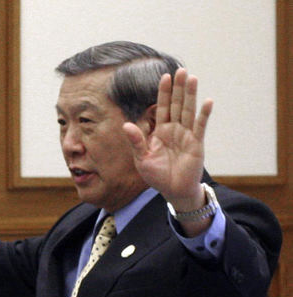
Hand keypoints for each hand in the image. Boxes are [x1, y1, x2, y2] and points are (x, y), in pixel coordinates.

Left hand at [123, 68, 212, 214]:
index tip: (165, 76)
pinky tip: (208, 101)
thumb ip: (136, 141)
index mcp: (160, 131)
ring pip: (188, 111)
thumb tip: (125, 125)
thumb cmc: (157, 176)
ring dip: (190, 95)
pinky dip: (204, 115)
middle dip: (178, 88)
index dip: (163, 93)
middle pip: (176, 104)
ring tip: (192, 78)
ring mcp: (186, 135)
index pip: (161, 108)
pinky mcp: (196, 144)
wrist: (173, 191)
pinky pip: (200, 127)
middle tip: (181, 70)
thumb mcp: (142, 159)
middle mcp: (174, 130)